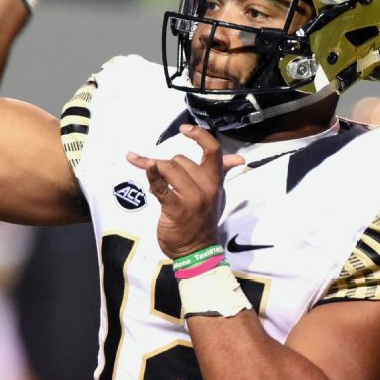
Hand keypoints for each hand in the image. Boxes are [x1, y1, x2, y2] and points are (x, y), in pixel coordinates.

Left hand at [126, 124, 244, 258]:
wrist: (198, 251)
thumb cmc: (203, 219)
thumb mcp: (216, 194)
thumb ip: (222, 172)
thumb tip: (239, 159)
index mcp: (216, 181)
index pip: (213, 150)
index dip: (199, 135)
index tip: (185, 128)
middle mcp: (206, 186)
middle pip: (180, 159)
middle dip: (168, 166)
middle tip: (164, 181)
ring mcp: (191, 197)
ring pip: (169, 168)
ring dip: (156, 172)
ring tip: (156, 186)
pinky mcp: (175, 208)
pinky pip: (161, 185)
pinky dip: (150, 173)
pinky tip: (140, 162)